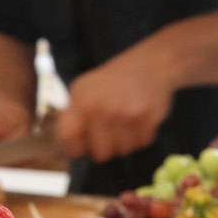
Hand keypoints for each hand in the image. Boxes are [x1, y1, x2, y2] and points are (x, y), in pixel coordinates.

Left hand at [57, 39, 176, 162]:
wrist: (149, 63)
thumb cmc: (113, 79)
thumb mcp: (83, 88)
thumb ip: (72, 116)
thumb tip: (68, 145)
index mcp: (82, 101)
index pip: (69, 138)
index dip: (74, 148)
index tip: (80, 148)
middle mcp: (103, 109)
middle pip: (100, 154)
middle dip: (104, 148)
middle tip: (108, 136)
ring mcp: (127, 114)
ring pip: (122, 151)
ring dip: (124, 143)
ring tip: (125, 124)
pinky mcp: (149, 118)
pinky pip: (141, 143)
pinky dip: (141, 136)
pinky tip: (138, 120)